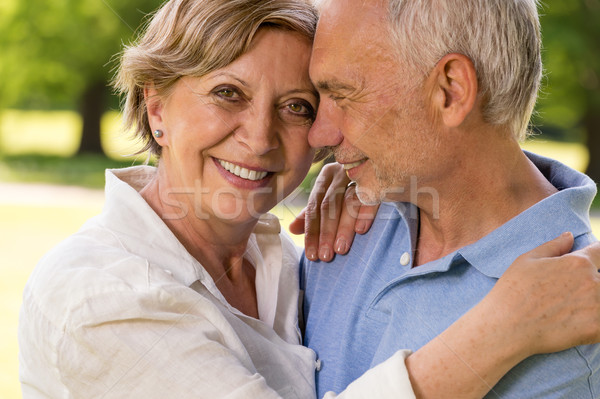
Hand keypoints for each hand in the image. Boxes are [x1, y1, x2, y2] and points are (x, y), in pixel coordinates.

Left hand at [289, 162, 378, 261]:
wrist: (387, 159)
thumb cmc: (355, 184)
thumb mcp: (332, 194)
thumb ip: (313, 212)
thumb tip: (292, 229)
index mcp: (326, 177)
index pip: (314, 207)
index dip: (311, 232)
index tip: (311, 255)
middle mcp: (341, 172)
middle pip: (329, 205)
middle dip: (325, 232)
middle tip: (325, 256)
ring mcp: (360, 172)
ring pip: (348, 202)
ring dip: (343, 227)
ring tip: (340, 249)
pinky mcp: (380, 176)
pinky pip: (371, 194)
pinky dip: (365, 212)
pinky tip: (361, 230)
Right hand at [406, 233, 599, 398]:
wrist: (506, 327)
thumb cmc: (512, 292)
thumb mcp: (526, 260)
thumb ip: (553, 247)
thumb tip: (569, 236)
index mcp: (577, 263)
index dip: (594, 257)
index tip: (587, 265)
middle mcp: (592, 282)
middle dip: (590, 282)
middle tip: (568, 294)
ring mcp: (597, 307)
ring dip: (592, 303)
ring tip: (570, 309)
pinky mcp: (596, 330)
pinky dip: (593, 323)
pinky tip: (576, 324)